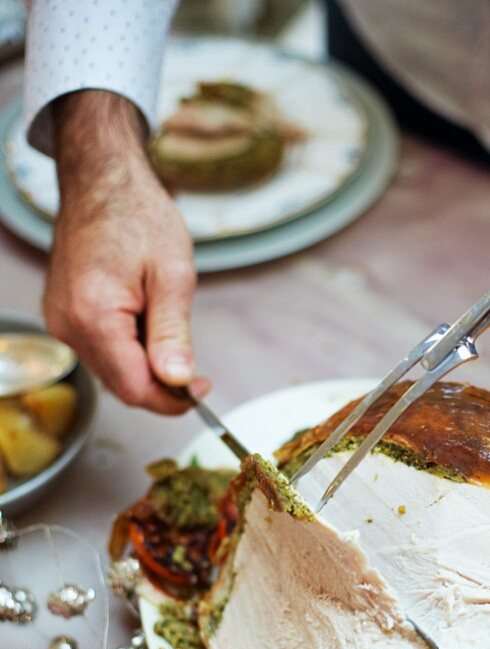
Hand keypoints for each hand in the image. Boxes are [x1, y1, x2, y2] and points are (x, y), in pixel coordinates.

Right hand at [44, 91, 207, 413]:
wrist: (102, 180)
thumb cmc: (138, 215)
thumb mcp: (173, 275)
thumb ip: (173, 334)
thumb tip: (178, 381)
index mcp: (94, 317)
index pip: (134, 388)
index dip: (172, 400)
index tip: (202, 390)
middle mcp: (69, 325)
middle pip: (122, 385)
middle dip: (162, 384)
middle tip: (196, 367)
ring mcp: (62, 321)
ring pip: (112, 370)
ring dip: (146, 364)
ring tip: (165, 322)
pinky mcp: (65, 315)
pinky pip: (101, 350)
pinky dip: (129, 348)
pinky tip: (144, 317)